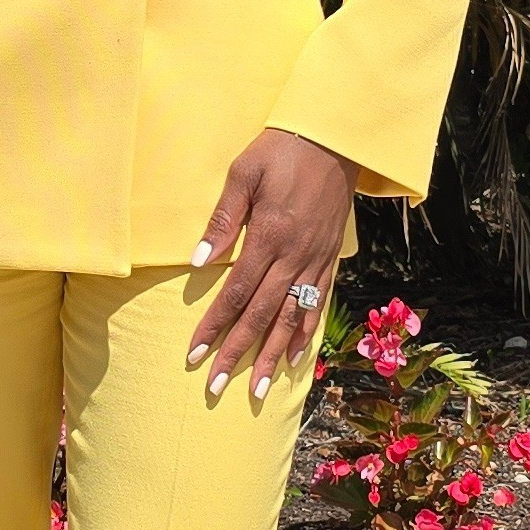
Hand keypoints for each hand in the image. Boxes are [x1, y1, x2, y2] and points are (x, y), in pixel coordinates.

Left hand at [187, 129, 355, 406]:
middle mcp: (294, 255)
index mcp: (269, 235)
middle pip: (261, 315)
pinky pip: (318, 303)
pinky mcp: (329, 258)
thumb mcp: (243, 173)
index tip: (195, 354)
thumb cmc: (281, 150)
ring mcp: (315, 260)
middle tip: (216, 386)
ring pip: (291, 318)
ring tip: (257, 389)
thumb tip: (198, 262)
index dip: (214, 326)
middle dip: (237, 354)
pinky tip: (296, 357)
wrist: (335, 139)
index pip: (235, 293)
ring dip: (273, 356)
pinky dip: (306, 333)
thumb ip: (223, 220)